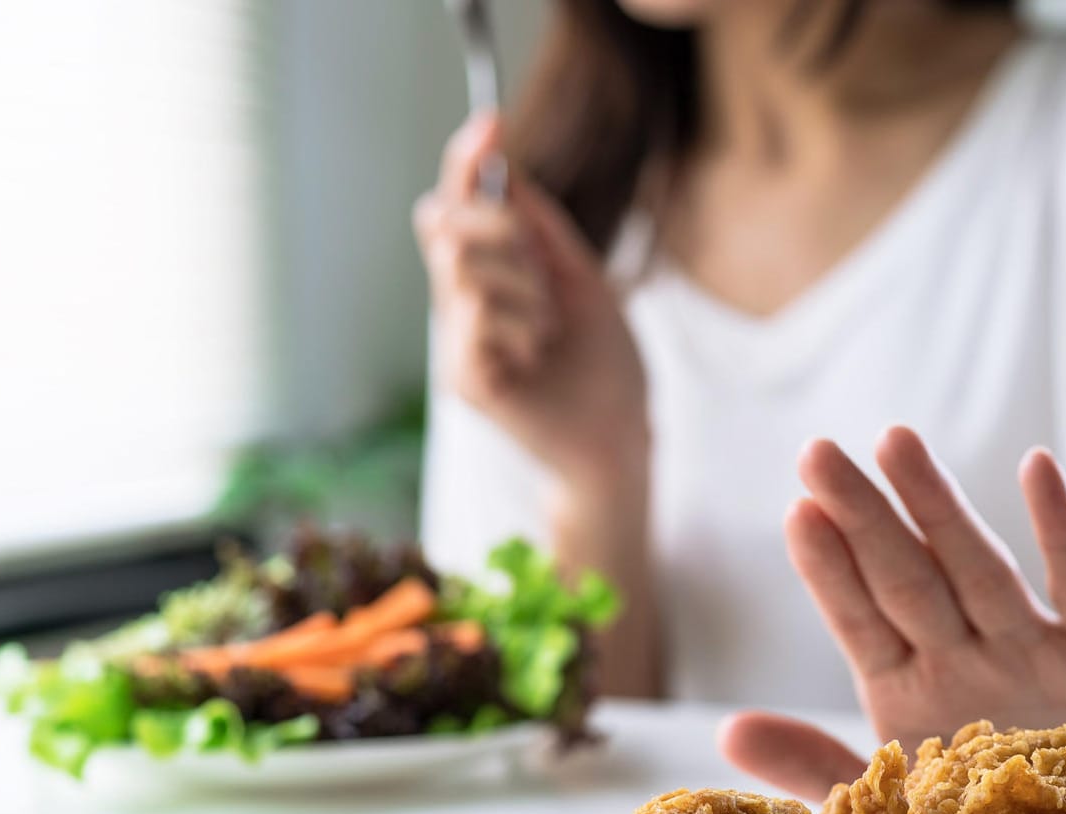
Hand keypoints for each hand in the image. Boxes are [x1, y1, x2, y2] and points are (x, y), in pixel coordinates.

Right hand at [413, 112, 648, 495]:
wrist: (620, 438)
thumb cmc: (605, 368)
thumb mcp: (582, 280)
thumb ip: (542, 229)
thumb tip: (506, 169)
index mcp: (491, 278)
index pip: (458, 206)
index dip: (466, 161)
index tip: (490, 123)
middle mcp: (461, 306)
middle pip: (445, 222)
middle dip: (502, 230)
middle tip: (545, 276)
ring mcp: (455, 342)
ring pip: (464, 265)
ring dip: (524, 288)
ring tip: (548, 331)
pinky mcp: (461, 376)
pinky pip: (476, 313)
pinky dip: (520, 326)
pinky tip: (536, 358)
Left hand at [719, 427, 1065, 800]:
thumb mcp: (897, 808)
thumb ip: (814, 768)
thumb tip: (725, 732)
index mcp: (908, 692)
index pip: (859, 621)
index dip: (828, 572)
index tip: (797, 514)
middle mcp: (964, 658)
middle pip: (905, 577)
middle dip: (862, 517)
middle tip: (816, 452)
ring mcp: (1032, 650)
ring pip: (977, 567)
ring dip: (939, 507)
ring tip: (895, 441)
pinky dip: (1062, 530)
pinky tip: (1036, 467)